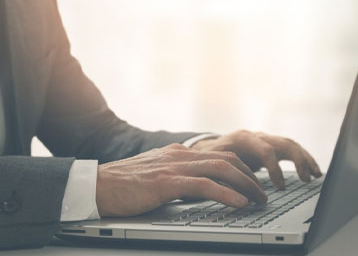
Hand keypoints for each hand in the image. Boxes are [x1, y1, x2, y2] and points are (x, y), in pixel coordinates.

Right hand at [96, 143, 266, 216]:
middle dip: (250, 177)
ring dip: (245, 185)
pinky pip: (205, 186)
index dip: (242, 169)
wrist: (94, 186)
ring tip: (258, 200)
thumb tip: (197, 191)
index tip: (254, 183)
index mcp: (177, 154)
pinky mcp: (167, 183)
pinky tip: (239, 203)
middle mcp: (179, 155)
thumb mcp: (155, 177)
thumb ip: (176, 178)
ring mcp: (173, 167)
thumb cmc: (121, 187)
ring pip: (221, 169)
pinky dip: (226, 194)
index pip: (219, 156)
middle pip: (227, 160)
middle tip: (263, 194)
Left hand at [191, 130, 321, 189]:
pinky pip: (291, 150)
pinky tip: (312, 173)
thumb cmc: (209, 156)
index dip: (275, 168)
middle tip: (306, 179)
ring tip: (316, 175)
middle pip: (284, 143)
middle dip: (298, 160)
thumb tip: (231, 190)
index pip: (266, 149)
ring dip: (305, 159)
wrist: (208, 146)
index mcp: (244, 138)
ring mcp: (265, 140)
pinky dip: (303, 160)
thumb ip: (222, 173)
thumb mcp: (211, 163)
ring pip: (291, 145)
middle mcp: (258, 136)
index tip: (280, 187)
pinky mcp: (270, 146)